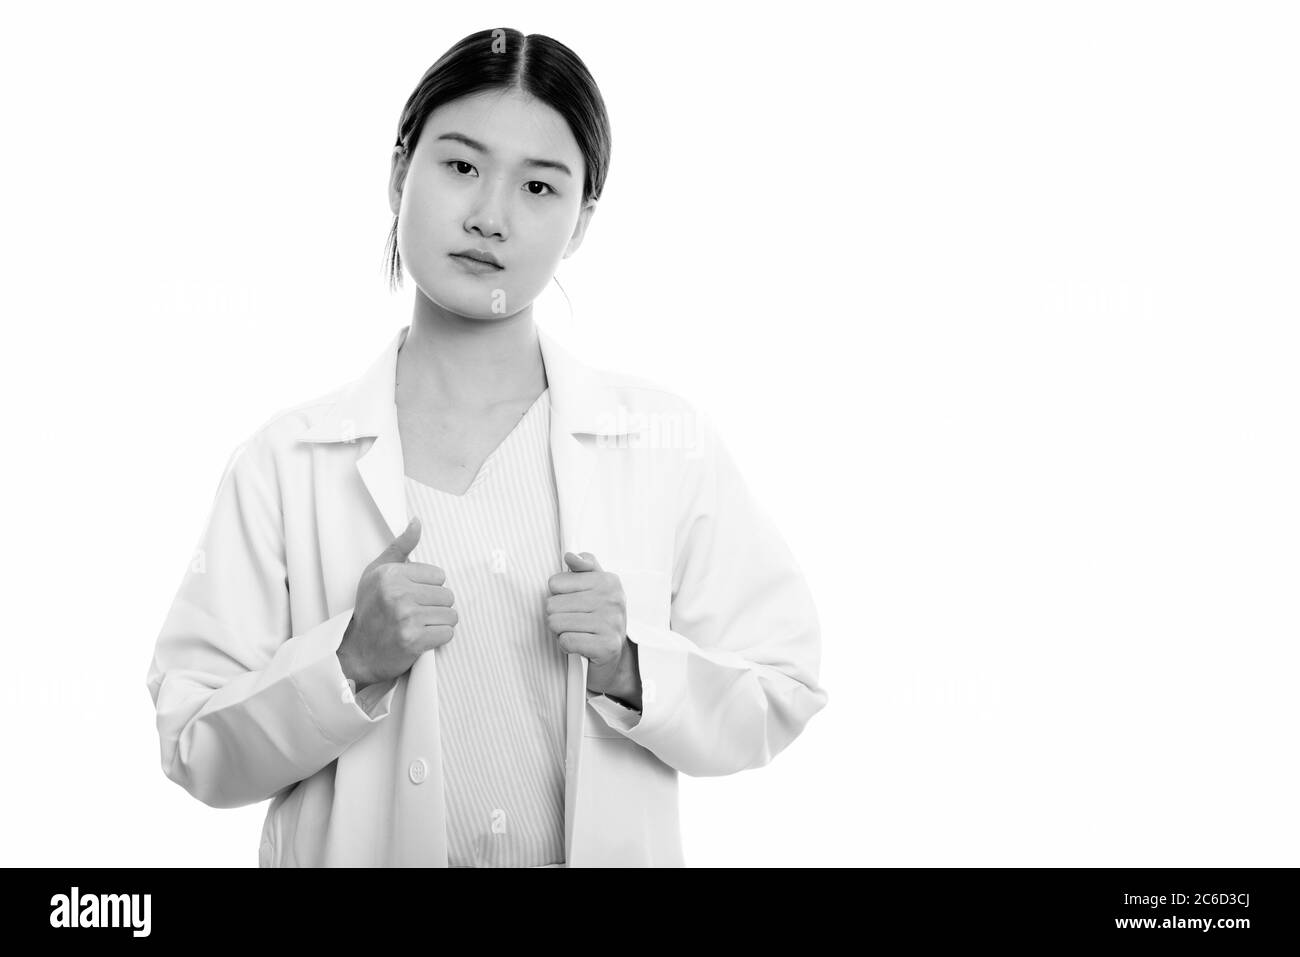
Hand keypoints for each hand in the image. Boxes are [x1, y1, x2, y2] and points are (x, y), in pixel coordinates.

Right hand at [337, 516, 457, 689]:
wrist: (357, 652)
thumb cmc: (370, 610)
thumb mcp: (377, 573)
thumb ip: (400, 547)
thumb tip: (417, 522)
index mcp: (391, 574)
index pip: (439, 576)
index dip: (428, 588)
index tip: (412, 597)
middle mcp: (398, 594)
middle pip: (447, 595)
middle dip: (436, 606)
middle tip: (416, 614)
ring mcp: (406, 617)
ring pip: (450, 615)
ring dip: (439, 623)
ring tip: (419, 626)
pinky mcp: (414, 640)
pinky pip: (447, 633)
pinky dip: (439, 638)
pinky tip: (422, 638)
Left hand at [547, 552, 632, 695]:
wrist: (613, 655)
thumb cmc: (599, 617)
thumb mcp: (594, 586)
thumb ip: (583, 566)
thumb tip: (570, 556)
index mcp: (608, 580)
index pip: (554, 582)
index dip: (558, 597)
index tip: (574, 604)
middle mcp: (613, 599)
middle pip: (552, 604)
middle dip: (557, 616)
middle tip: (574, 622)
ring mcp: (612, 623)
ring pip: (556, 623)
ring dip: (561, 632)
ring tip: (577, 633)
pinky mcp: (607, 646)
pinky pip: (565, 641)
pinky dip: (566, 646)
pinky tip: (580, 645)